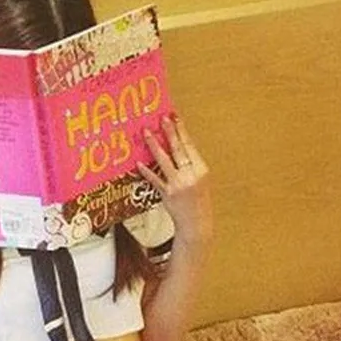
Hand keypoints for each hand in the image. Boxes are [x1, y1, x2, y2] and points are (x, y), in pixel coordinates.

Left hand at [137, 113, 213, 245]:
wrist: (197, 223)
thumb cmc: (198, 200)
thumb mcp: (200, 179)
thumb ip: (190, 164)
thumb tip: (176, 143)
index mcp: (201, 169)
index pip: (190, 146)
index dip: (182, 130)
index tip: (175, 117)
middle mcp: (190, 176)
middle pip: (178, 150)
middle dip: (169, 132)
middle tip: (161, 118)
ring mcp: (178, 185)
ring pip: (164, 161)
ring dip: (154, 146)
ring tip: (146, 133)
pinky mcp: (167, 195)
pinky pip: (155, 180)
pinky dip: (147, 171)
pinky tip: (139, 163)